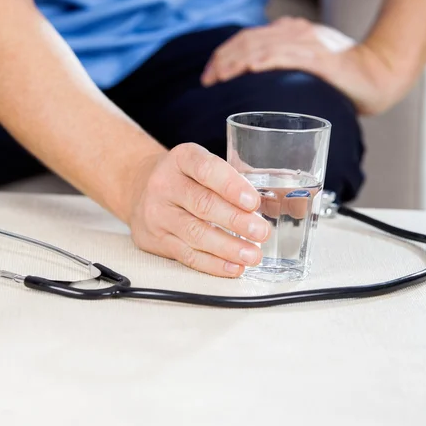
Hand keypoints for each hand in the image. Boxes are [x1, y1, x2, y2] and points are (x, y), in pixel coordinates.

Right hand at [128, 143, 270, 276]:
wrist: (139, 188)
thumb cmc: (185, 177)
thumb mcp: (202, 165)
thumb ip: (235, 180)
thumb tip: (286, 206)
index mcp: (182, 159)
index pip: (206, 169)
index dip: (231, 186)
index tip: (253, 201)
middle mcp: (165, 184)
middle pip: (202, 204)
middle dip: (235, 220)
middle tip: (261, 231)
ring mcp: (157, 213)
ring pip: (195, 233)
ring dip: (228, 247)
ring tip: (252, 255)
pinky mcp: (155, 240)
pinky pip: (187, 255)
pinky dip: (213, 264)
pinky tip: (233, 267)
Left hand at [201, 17, 403, 115]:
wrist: (377, 73)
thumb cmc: (340, 75)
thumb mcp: (306, 63)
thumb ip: (283, 64)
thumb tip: (254, 81)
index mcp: (288, 32)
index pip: (245, 38)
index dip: (223, 55)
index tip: (209, 77)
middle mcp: (293, 32)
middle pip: (246, 41)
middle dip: (222, 61)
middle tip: (207, 82)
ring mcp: (305, 43)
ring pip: (259, 46)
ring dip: (235, 62)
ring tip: (219, 78)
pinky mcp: (318, 58)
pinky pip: (284, 56)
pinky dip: (263, 60)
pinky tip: (248, 69)